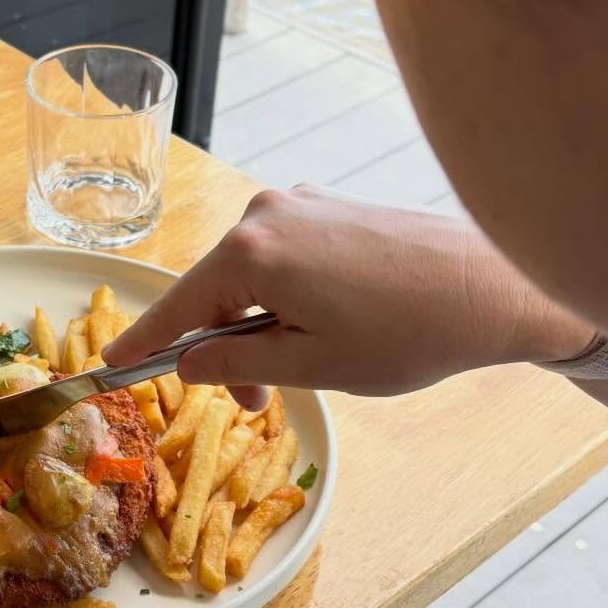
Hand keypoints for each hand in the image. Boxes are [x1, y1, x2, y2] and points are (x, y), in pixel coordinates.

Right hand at [106, 187, 591, 408]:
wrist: (498, 285)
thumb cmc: (408, 332)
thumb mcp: (311, 366)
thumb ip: (236, 364)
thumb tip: (188, 363)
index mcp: (251, 253)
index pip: (176, 306)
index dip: (144, 342)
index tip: (108, 366)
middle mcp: (266, 214)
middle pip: (214, 290)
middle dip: (225, 347)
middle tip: (260, 404)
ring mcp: (302, 203)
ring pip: (252, 275)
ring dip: (261, 325)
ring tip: (308, 369)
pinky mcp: (333, 206)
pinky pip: (285, 256)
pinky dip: (289, 296)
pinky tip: (330, 326)